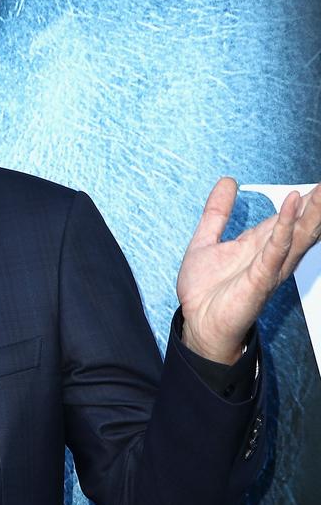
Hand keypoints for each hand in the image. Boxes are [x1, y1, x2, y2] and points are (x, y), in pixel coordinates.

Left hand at [177, 177, 320, 363]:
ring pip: (297, 235)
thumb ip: (217, 212)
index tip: (319, 182)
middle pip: (301, 224)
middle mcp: (271, 254)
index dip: (307, 199)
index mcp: (260, 244)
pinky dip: (284, 230)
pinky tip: (291, 210)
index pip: (289, 216)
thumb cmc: (205, 289)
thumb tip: (228, 182)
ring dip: (310, 212)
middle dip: (317, 204)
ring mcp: (268, 267)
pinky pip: (276, 251)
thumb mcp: (206, 240)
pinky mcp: (260, 279)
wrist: (197, 322)